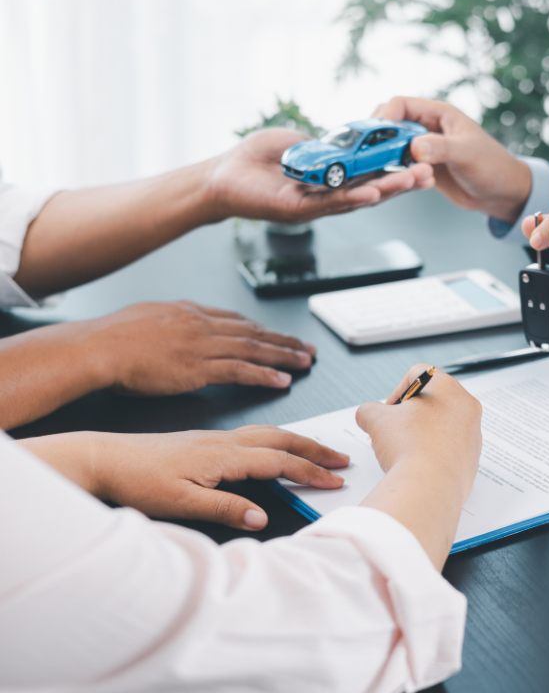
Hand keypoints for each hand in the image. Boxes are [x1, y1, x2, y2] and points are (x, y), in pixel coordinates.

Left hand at [21, 427, 348, 530]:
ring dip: (298, 440)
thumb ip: (225, 508)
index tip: (335, 479)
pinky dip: (277, 437)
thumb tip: (261, 517)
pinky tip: (274, 445)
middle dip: (315, 449)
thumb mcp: (180, 503)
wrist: (103, 458)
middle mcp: (224, 441)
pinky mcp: (205, 440)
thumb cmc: (136, 480)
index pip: (279, 462)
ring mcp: (215, 438)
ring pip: (269, 433)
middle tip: (341, 458)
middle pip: (282, 440)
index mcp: (224, 455)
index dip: (311, 471)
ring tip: (317, 449)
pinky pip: (254, 433)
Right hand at [89, 300, 316, 393]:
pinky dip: (263, 375)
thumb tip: (183, 322)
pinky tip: (281, 381)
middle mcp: (202, 324)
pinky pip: (240, 371)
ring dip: (283, 356)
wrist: (97, 347)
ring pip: (254, 349)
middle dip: (284, 341)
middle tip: (307, 348)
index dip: (263, 329)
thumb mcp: (150, 315)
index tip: (280, 336)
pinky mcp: (197, 368)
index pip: (237, 320)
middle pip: (254, 332)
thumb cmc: (112, 337)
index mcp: (191, 311)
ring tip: (304, 362)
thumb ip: (174, 319)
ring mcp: (202, 345)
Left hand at [204, 127, 434, 222]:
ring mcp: (314, 206)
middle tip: (428, 176)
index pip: (370, 177)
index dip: (394, 172)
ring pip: (357, 200)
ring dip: (386, 192)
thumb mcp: (298, 141)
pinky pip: (329, 205)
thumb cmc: (255, 159)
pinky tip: (373, 193)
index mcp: (330, 181)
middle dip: (401, 184)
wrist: (221, 175)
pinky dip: (353, 198)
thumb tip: (345, 140)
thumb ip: (324, 144)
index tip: (418, 163)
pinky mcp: (297, 210)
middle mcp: (326, 197)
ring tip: (411, 182)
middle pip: (372, 192)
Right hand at [355, 365, 482, 568]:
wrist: (428, 487)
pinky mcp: (472, 459)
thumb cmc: (408, 447)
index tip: (388, 411)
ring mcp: (473, 434)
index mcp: (449, 388)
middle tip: (393, 431)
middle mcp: (467, 407)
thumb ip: (368, 410)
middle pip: (432, 401)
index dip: (397, 391)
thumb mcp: (376, 420)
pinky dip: (433, 452)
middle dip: (409, 415)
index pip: (418, 374)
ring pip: (442, 425)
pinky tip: (418, 464)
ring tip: (404, 451)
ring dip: (421, 433)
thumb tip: (367, 415)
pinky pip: (449, 448)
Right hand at [372, 97, 531, 222]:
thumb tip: (414, 146)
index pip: (401, 104)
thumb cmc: (493, 166)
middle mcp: (428, 127)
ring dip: (384, 157)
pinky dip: (393, 172)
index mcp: (440, 113)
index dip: (385, 117)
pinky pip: (399, 165)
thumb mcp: (467, 155)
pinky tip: (397, 182)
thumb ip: (441, 148)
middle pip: (390, 123)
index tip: (373, 136)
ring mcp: (424, 147)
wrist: (502, 193)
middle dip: (377, 137)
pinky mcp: (423, 166)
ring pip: (391, 145)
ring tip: (379, 172)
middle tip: (369, 156)